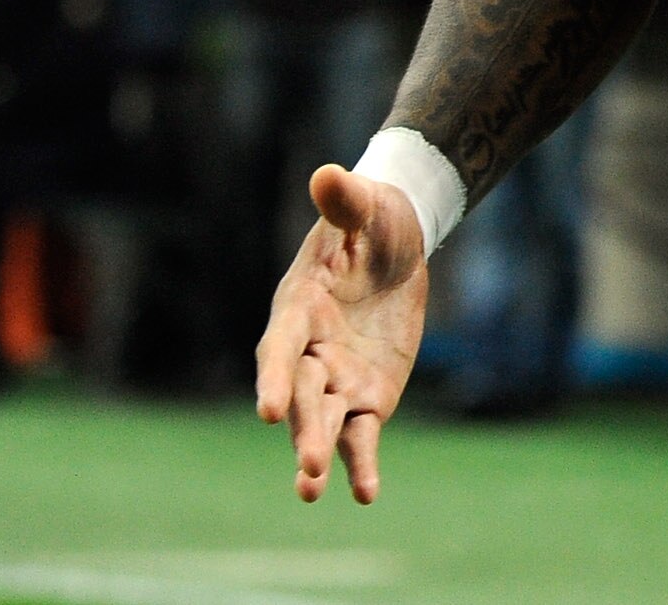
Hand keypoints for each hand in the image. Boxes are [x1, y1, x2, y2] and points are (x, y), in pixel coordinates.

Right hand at [253, 165, 429, 503]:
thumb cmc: (373, 218)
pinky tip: (365, 493)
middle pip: (302, 395)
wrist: (396, 241)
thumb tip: (329, 174)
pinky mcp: (367, 393)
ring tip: (312, 490)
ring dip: (317, 455)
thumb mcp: (366, 205)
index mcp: (298, 308)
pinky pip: (362, 432)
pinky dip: (361, 461)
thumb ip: (345, 201)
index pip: (281, 348)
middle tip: (306, 467)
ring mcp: (336, 376)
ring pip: (324, 421)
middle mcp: (309, 350)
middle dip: (302, 429)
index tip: (270, 409)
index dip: (275, 378)